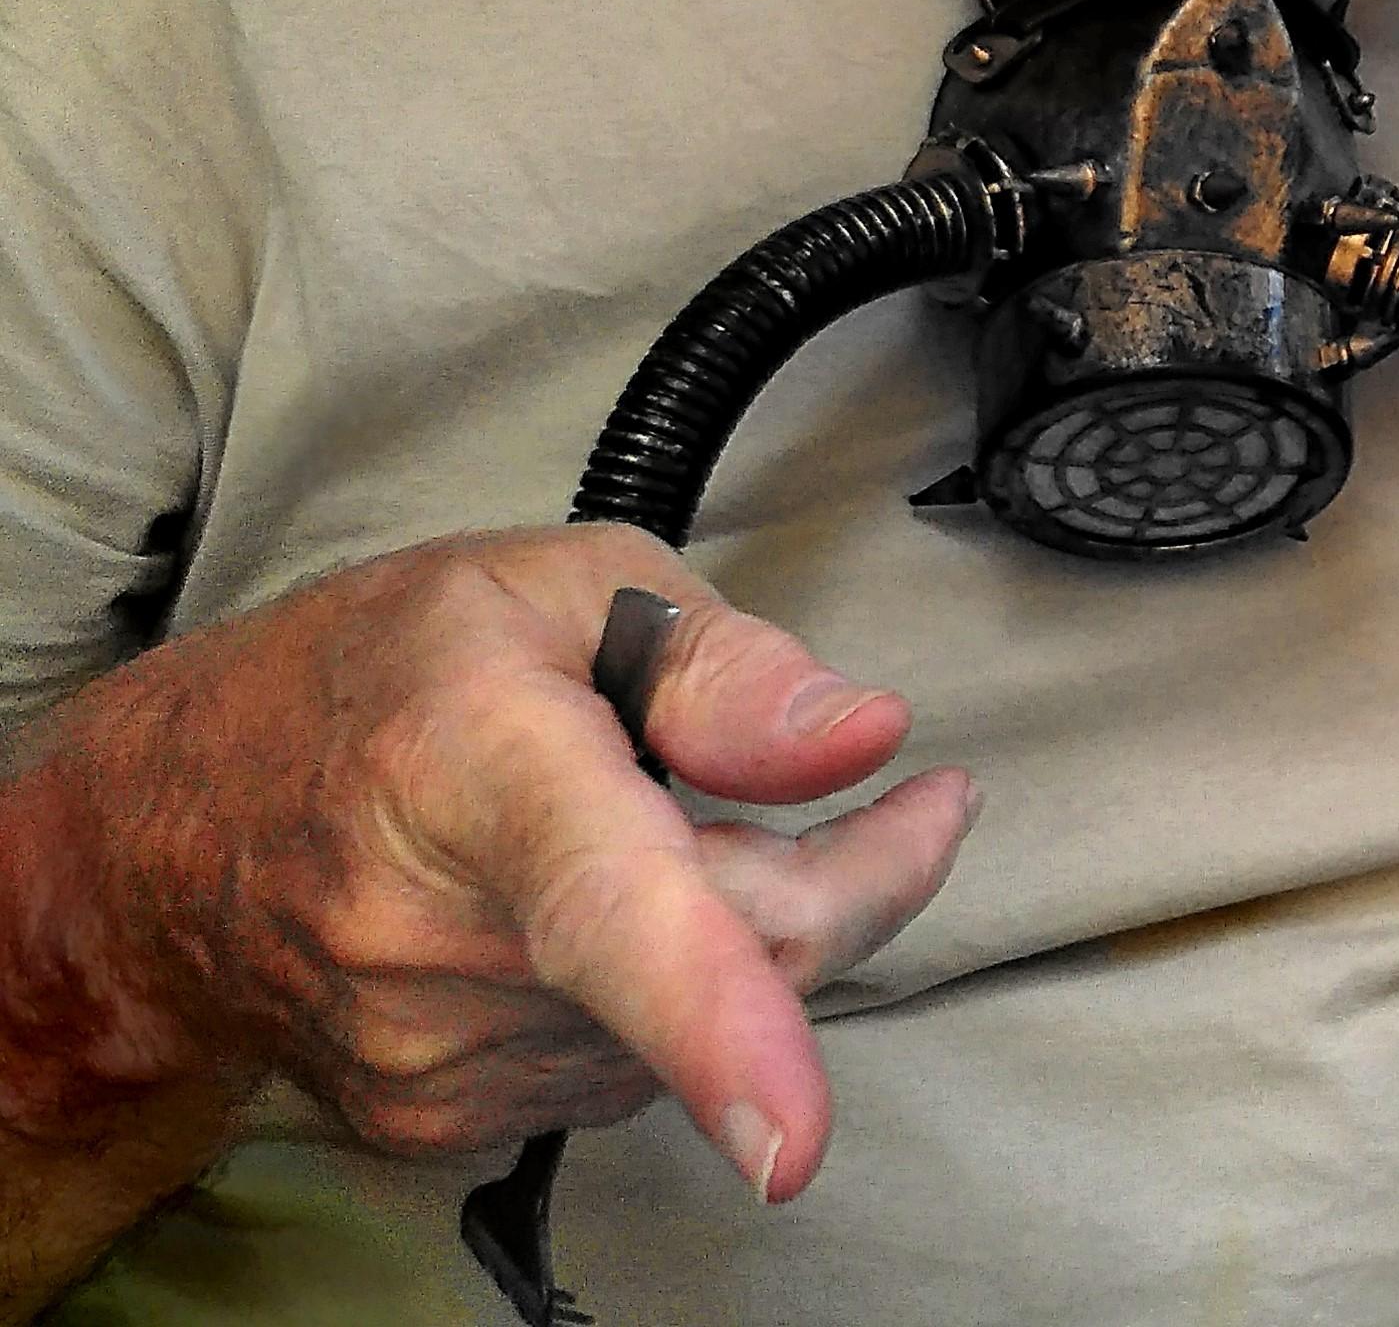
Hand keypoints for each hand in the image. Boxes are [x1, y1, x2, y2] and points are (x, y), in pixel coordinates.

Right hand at [0, 528, 974, 1202]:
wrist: (159, 845)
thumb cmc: (375, 677)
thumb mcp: (556, 584)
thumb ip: (726, 663)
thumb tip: (862, 737)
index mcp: (482, 775)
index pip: (610, 911)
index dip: (716, 1023)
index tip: (793, 1138)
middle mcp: (446, 942)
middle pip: (738, 959)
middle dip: (865, 883)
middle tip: (914, 802)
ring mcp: (436, 1055)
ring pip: (702, 1017)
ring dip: (756, 933)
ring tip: (697, 828)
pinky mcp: (441, 1123)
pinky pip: (633, 1067)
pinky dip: (672, 994)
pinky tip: (618, 911)